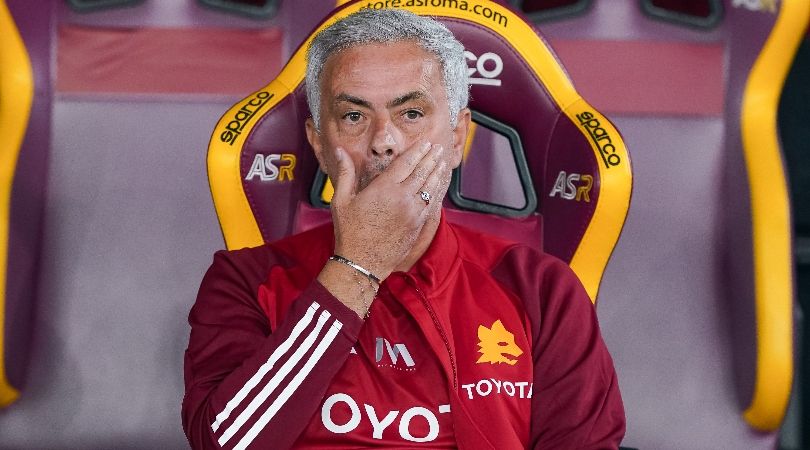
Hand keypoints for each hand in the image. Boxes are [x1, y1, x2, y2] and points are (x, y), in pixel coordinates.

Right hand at [330, 141, 448, 280]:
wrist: (362, 262)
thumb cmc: (349, 232)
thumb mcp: (341, 200)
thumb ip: (345, 173)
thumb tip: (341, 151)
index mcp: (383, 188)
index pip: (406, 163)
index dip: (418, 151)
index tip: (425, 143)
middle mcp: (402, 198)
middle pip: (422, 172)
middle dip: (431, 158)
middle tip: (439, 148)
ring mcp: (412, 212)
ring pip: (430, 187)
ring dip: (437, 173)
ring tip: (443, 162)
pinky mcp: (417, 225)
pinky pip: (431, 204)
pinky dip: (436, 192)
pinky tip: (439, 186)